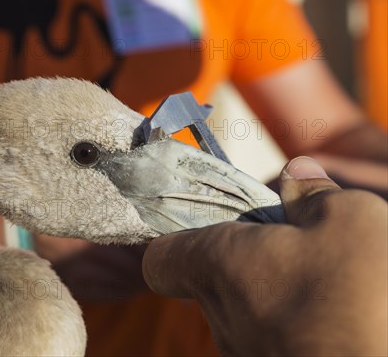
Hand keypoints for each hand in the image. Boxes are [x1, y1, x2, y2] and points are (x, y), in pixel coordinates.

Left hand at [143, 156, 387, 355]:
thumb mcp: (348, 218)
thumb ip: (312, 193)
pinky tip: (335, 314)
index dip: (178, 237)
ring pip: (244, 310)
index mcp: (218, 263)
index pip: (160, 257)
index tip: (214, 222)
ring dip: (274, 290)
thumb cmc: (354, 295)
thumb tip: (296, 173)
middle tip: (293, 244)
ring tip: (325, 281)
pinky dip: (293, 322)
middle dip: (246, 258)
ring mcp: (243, 352)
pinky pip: (271, 337)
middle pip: (212, 278)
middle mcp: (219, 314)